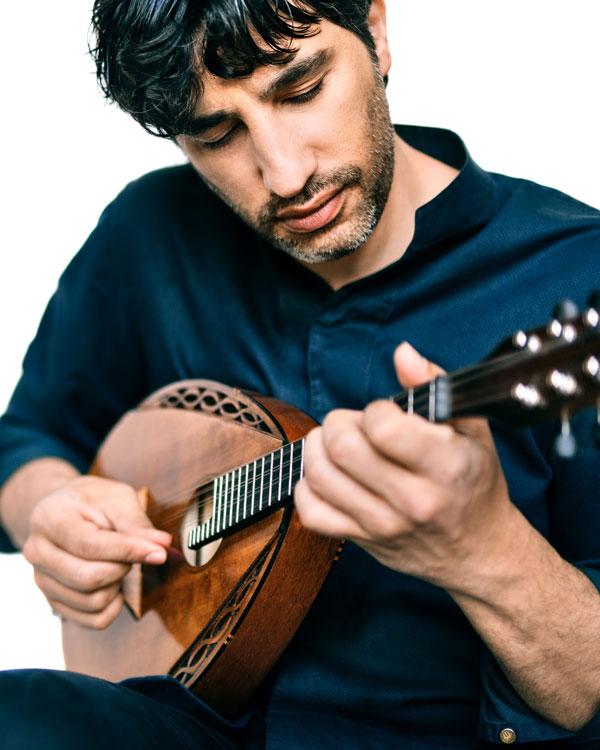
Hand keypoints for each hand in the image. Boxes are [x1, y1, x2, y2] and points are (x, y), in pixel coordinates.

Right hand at [22, 476, 170, 628]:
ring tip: (119, 563)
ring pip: (91, 602)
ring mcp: (41, 580)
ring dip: (118, 585)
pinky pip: (91, 620)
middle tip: (133, 551)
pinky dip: (113, 607)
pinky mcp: (52, 600)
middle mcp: (36, 552)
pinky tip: (116, 586)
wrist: (65, 509)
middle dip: (123, 567)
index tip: (160, 552)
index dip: (129, 552)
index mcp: (49, 519)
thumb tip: (161, 546)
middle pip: (88, 578)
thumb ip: (136, 522)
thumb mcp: (117, 498)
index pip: (90, 546)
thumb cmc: (93, 501)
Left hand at [295, 342, 512, 590]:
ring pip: (319, 476)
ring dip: (318, 449)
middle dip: (339, 423)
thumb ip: (434, 384)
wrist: (479, 551)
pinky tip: (328, 475)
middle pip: (342, 448)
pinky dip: (308, 487)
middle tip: (354, 426)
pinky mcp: (362, 542)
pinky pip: (311, 513)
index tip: (385, 415)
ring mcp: (385, 526)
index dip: (375, 411)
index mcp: (445, 465)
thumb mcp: (472, 428)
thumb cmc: (474, 482)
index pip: (382, 427)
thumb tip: (402, 353)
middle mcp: (414, 500)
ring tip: (336, 445)